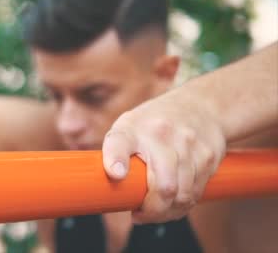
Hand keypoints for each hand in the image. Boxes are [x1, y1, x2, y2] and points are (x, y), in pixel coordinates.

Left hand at [101, 93, 225, 222]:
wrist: (200, 106)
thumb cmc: (153, 124)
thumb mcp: (127, 127)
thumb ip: (115, 153)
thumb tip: (112, 186)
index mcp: (133, 129)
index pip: (120, 142)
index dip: (116, 159)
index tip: (115, 174)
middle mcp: (161, 135)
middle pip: (163, 186)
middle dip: (152, 210)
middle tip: (140, 215)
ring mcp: (188, 146)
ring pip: (182, 195)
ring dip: (167, 212)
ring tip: (155, 212)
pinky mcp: (208, 157)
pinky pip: (196, 194)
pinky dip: (182, 206)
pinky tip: (172, 206)